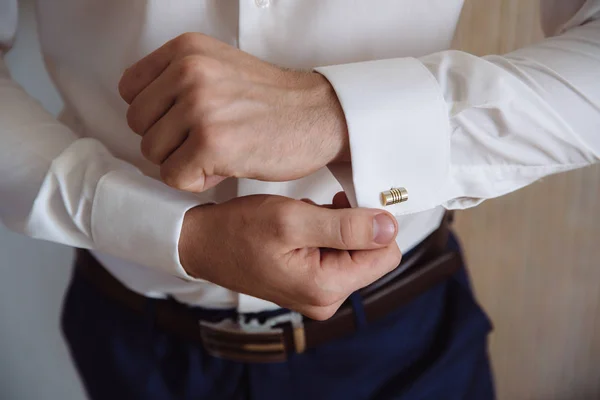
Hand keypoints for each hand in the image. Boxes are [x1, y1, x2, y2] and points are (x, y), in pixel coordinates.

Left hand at [119, 33, 348, 192]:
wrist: (319, 116)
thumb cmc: (272, 101)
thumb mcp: (219, 68)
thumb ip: (177, 81)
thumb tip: (141, 117)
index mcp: (186, 50)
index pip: (130, 90)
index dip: (155, 115)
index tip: (184, 123)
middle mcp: (188, 72)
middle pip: (138, 124)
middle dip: (169, 141)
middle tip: (206, 141)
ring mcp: (199, 106)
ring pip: (152, 153)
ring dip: (183, 162)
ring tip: (219, 152)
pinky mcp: (211, 143)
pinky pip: (173, 176)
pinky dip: (197, 180)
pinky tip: (225, 167)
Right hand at [179, 193, 400, 319]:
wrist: (202, 244)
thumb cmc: (238, 230)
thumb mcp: (293, 220)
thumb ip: (346, 226)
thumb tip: (390, 227)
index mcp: (327, 287)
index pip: (386, 254)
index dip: (374, 224)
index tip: (346, 203)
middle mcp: (327, 299)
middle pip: (370, 253)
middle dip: (349, 225)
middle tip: (314, 212)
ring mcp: (318, 294)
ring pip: (353, 250)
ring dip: (334, 227)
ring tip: (301, 220)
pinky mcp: (310, 284)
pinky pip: (335, 254)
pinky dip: (323, 234)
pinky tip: (300, 227)